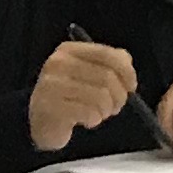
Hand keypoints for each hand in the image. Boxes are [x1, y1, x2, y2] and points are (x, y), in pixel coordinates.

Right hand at [27, 38, 137, 152]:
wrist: (41, 121)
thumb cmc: (70, 96)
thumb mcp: (88, 74)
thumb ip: (110, 63)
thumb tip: (127, 63)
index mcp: (69, 50)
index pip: (108, 54)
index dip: (127, 72)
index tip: (131, 87)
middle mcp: (58, 63)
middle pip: (107, 77)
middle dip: (118, 96)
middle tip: (114, 107)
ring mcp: (51, 85)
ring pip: (100, 96)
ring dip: (106, 110)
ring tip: (99, 114)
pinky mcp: (50, 107)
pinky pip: (88, 113)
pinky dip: (94, 119)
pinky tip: (87, 120)